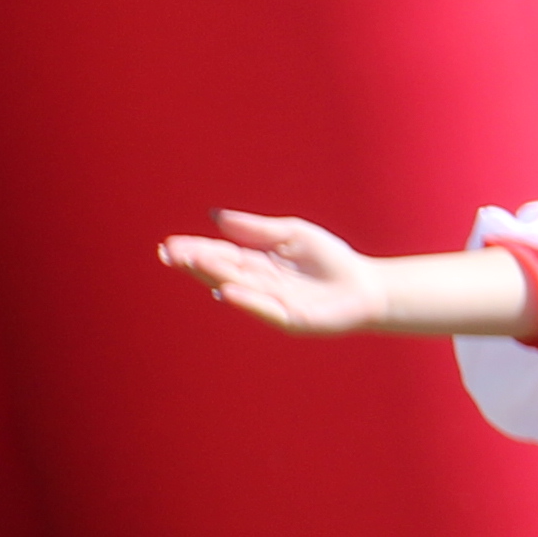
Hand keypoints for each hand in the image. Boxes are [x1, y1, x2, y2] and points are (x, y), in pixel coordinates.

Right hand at [160, 211, 391, 337]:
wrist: (367, 286)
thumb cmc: (330, 259)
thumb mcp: (292, 234)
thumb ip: (256, 228)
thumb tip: (216, 216)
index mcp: (256, 263)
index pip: (220, 254)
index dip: (196, 249)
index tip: (170, 243)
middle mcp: (258, 284)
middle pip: (222, 271)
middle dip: (196, 262)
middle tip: (170, 253)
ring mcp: (272, 303)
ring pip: (238, 288)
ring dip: (214, 276)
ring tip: (192, 263)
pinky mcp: (291, 319)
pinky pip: (264, 309)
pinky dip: (246, 300)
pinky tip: (227, 290)